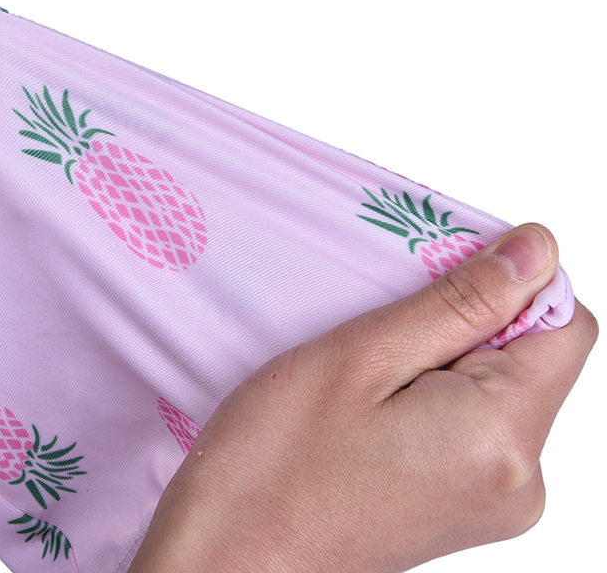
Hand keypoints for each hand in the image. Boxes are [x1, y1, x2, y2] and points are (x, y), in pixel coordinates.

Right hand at [129, 224, 597, 572]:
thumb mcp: (362, 356)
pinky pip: (473, 424)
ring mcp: (493, 502)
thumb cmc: (274, 462)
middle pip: (531, 357)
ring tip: (367, 372)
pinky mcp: (463, 507)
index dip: (511, 283)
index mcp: (503, 437)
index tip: (436, 279)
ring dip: (442, 357)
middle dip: (467, 322)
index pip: (566, 325)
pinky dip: (432, 393)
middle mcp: (520, 481)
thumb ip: (461, 303)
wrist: (228, 558)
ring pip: (496, 387)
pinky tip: (371, 403)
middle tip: (382, 330)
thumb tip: (538, 250)